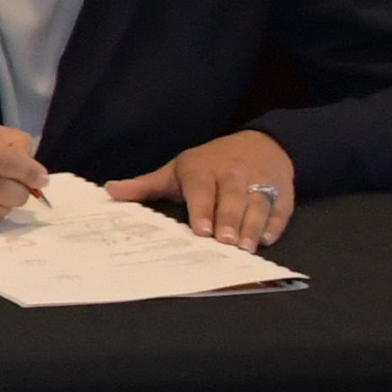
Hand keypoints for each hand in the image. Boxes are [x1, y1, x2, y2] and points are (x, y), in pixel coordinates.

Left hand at [106, 129, 295, 250]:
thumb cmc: (209, 163)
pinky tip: (267, 238)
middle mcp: (233, 174)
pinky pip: (280, 208)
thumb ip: (145, 185)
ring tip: (247, 248)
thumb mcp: (175, 170)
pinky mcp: (282, 191)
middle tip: (226, 243)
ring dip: (252, 226)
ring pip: (257, 204)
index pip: (202, 189)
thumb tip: (109, 192)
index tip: (201, 230)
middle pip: (232, 198)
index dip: (202, 209)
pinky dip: (275, 223)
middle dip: (230, 220)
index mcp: (203, 169)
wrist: (261, 143)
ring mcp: (260, 182)